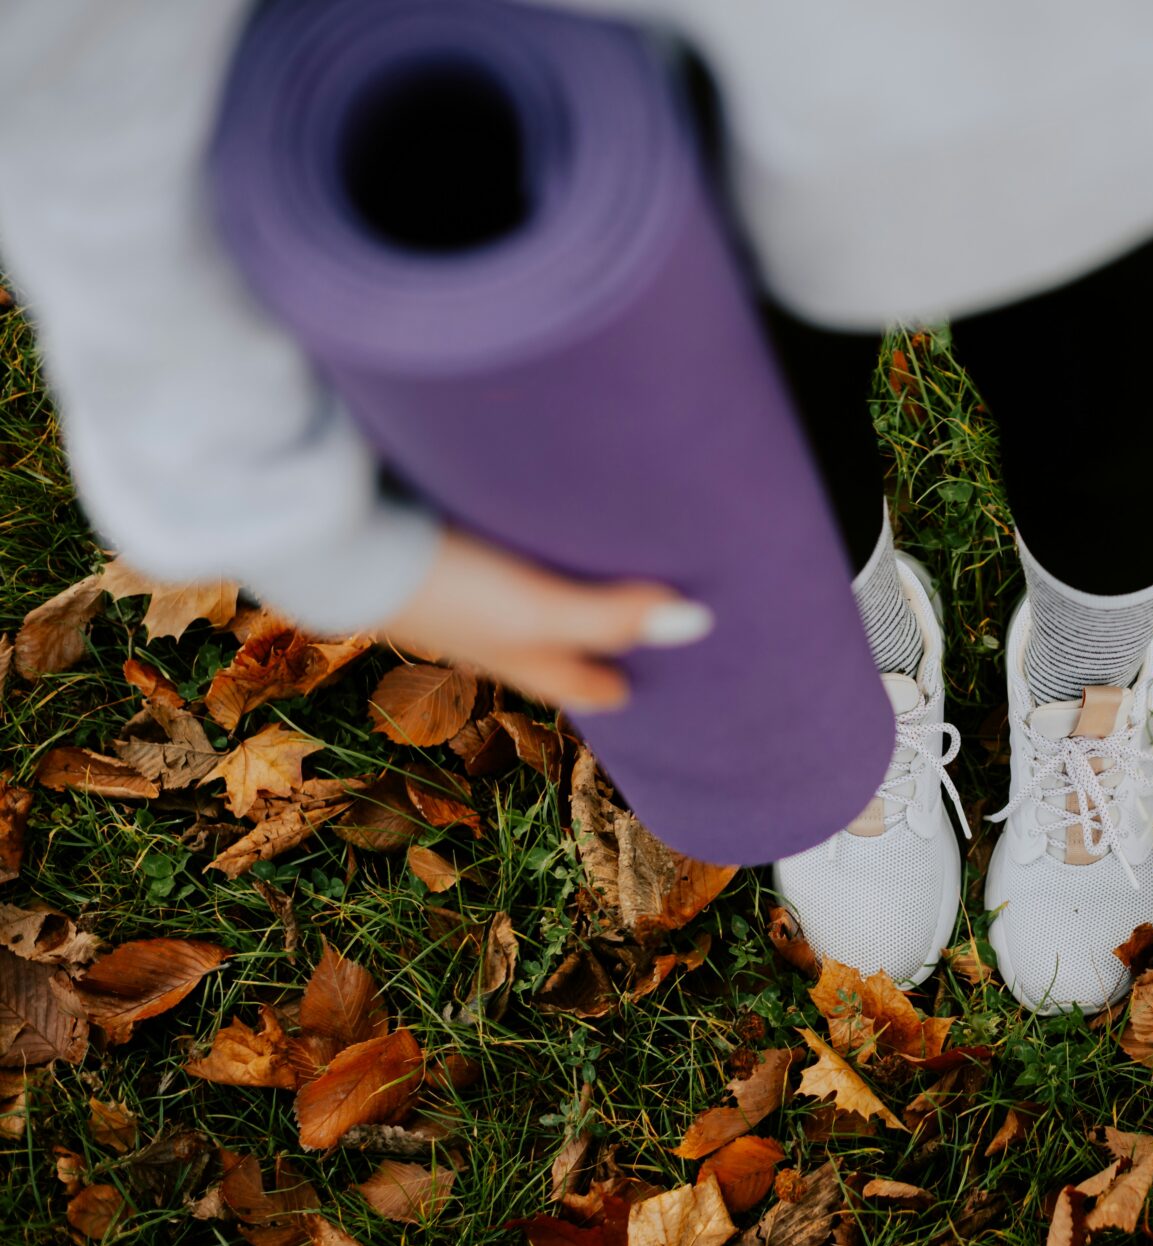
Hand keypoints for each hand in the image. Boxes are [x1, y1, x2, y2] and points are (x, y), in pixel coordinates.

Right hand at [378, 528, 711, 712]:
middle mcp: (496, 639)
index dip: (618, 685)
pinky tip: (524, 532)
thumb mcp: (536, 610)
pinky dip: (520, 563)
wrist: (336, 547)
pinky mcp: (437, 557)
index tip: (654, 688)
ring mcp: (463, 601)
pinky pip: (494, 568)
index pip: (586, 686)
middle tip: (641, 634)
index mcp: (527, 662)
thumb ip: (610, 618)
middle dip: (596, 647)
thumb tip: (698, 624)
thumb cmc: (444, 591)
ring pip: (523, 612)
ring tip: (596, 580)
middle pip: (556, 653)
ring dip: (559, 603)